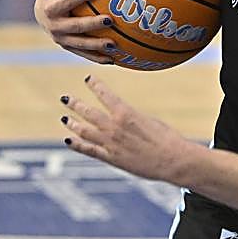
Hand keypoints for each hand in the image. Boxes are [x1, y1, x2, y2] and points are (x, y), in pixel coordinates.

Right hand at [33, 0, 115, 63]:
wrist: (41, 17)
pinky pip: (84, 55)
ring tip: (114, 44)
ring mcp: (61, 40)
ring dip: (97, 45)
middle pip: (75, 26)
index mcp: (50, 8)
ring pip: (81, 44)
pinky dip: (97, 58)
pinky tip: (114, 60)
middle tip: (110, 19)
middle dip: (92, 24)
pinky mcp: (69, 48)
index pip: (65, 2)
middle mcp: (54, 26)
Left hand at [60, 75, 193, 181]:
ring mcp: (110, 143)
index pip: (105, 94)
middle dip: (75, 104)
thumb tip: (120, 114)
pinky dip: (76, 144)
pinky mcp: (111, 158)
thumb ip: (130, 116)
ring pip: (84, 131)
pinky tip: (69, 140)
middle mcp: (114, 127)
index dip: (95, 85)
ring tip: (65, 118)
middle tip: (65, 98)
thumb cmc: (166, 138)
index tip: (88, 78)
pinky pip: (88, 150)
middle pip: (88, 112)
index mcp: (126, 113)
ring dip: (72, 123)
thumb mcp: (148, 119)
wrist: (172, 160)